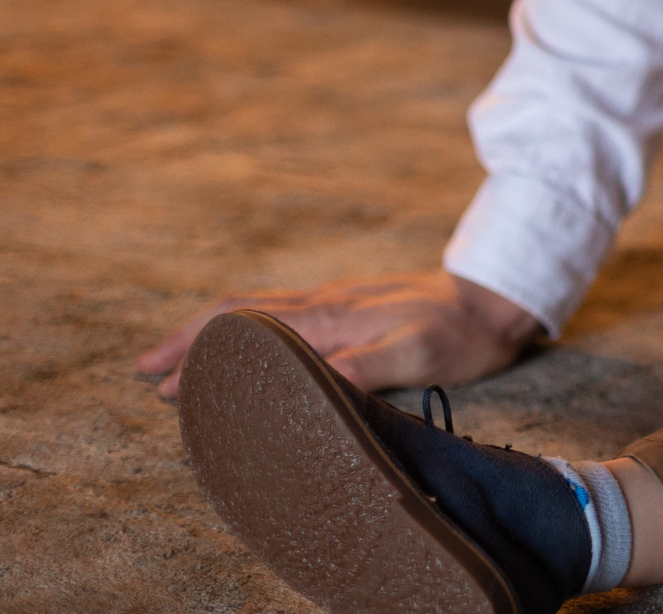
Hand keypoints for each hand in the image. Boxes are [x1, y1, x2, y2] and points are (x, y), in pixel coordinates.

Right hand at [139, 271, 539, 399]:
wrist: (495, 299)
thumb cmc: (460, 334)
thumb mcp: (416, 355)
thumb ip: (364, 367)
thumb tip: (308, 384)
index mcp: (332, 316)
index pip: (249, 325)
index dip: (200, 348)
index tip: (160, 377)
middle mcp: (328, 303)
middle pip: (242, 313)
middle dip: (191, 338)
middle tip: (147, 370)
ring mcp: (339, 302)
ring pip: (260, 311)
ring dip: (216, 333)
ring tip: (182, 362)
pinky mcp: (353, 306)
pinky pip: (285, 313)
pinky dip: (249, 329)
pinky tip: (247, 345)